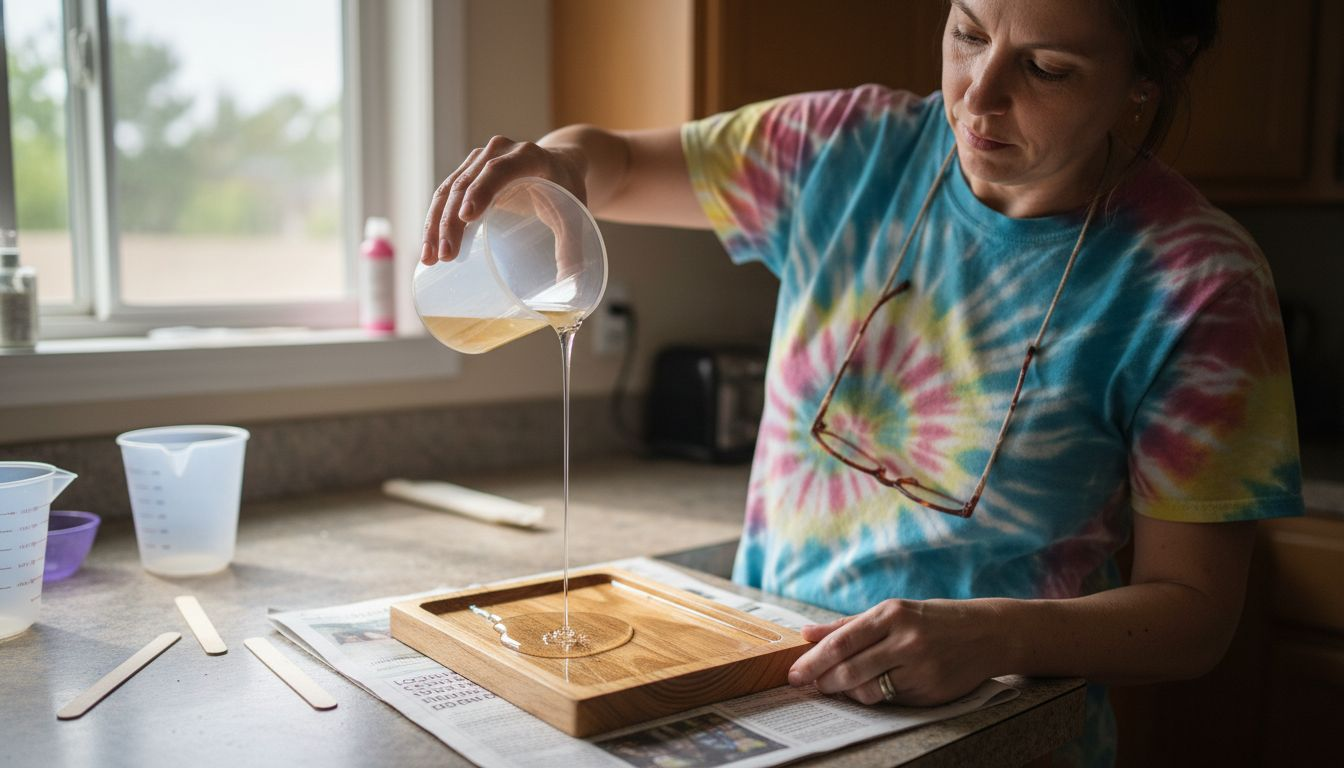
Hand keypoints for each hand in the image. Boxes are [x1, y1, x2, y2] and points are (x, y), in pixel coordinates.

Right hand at [421, 135, 586, 263]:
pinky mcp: (467, 173)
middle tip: (446, 255)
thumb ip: (573, 246)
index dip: (482, 190)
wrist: (558, 164)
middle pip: (467, 183)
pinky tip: (430, 247)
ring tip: (430, 258)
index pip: (499, 170)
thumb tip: (572, 286)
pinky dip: (435, 221)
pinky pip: (445, 195)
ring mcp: (478, 160)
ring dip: (435, 224)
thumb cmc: (566, 189)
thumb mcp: (575, 213)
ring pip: (449, 190)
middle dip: (451, 221)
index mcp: (528, 156)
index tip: (467, 217)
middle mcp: (499, 152)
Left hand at [787, 598, 1000, 705]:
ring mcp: (920, 667)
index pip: (841, 642)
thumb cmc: (930, 620)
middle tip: (808, 685)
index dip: (813, 661)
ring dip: (846, 693)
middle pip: (849, 669)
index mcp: (891, 614)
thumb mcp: (892, 612)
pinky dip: (873, 698)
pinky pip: (890, 700)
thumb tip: (807, 633)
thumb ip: (847, 625)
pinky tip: (869, 690)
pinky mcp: (930, 691)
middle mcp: (905, 640)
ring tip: (838, 687)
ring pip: (867, 690)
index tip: (794, 673)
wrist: (985, 633)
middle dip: (823, 681)